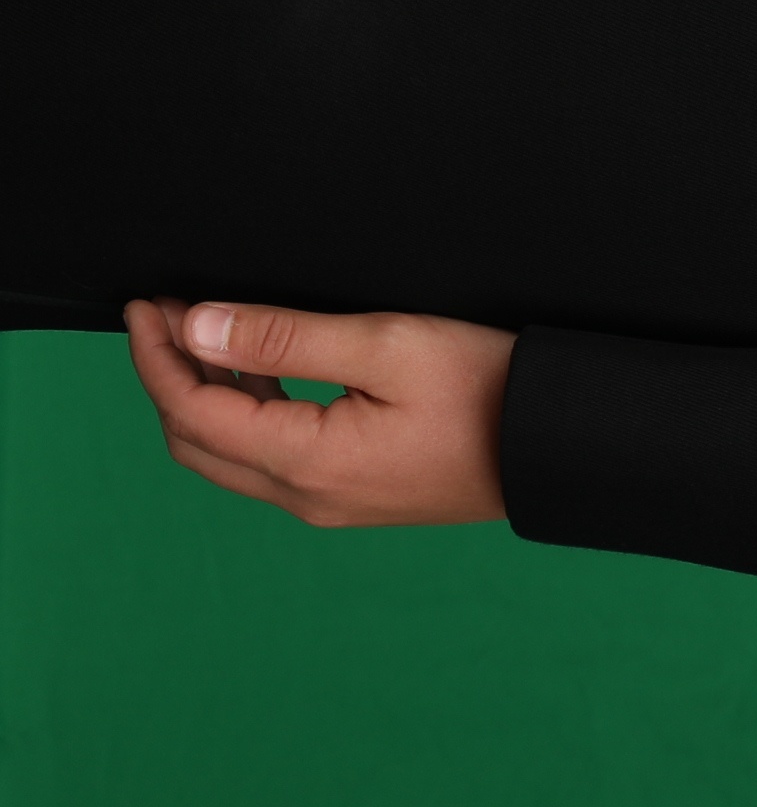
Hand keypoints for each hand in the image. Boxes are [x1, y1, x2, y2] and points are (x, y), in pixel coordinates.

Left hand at [120, 298, 512, 526]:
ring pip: (229, 454)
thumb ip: (287, 338)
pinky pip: (269, 461)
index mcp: (307, 461)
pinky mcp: (353, 496)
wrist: (557, 447)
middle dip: (169, 376)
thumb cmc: (491, 392)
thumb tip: (200, 328)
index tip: (149, 303)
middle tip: (167, 315)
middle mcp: (306, 496)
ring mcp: (329, 503)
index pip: (192, 409)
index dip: (157, 353)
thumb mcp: (388, 345)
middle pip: (195, 441)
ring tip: (209, 333)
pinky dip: (246, 414)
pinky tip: (263, 373)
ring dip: (205, 396)